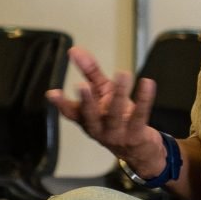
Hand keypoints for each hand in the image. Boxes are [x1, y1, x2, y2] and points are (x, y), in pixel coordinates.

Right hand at [45, 47, 165, 175]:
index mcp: (87, 119)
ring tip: (123, 74)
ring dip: (119, 94)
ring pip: (115, 114)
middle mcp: (99, 128)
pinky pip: (140, 116)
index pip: (71, 113)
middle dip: (86, 101)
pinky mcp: (136, 134)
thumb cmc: (116, 118)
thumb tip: (74, 50)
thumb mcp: (102, 93)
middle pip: (91, 115)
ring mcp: (117, 134)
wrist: (137, 149)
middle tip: (82, 85)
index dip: (61, 104)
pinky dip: (144, 99)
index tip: (53, 94)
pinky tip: (147, 84)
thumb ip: (89, 72)